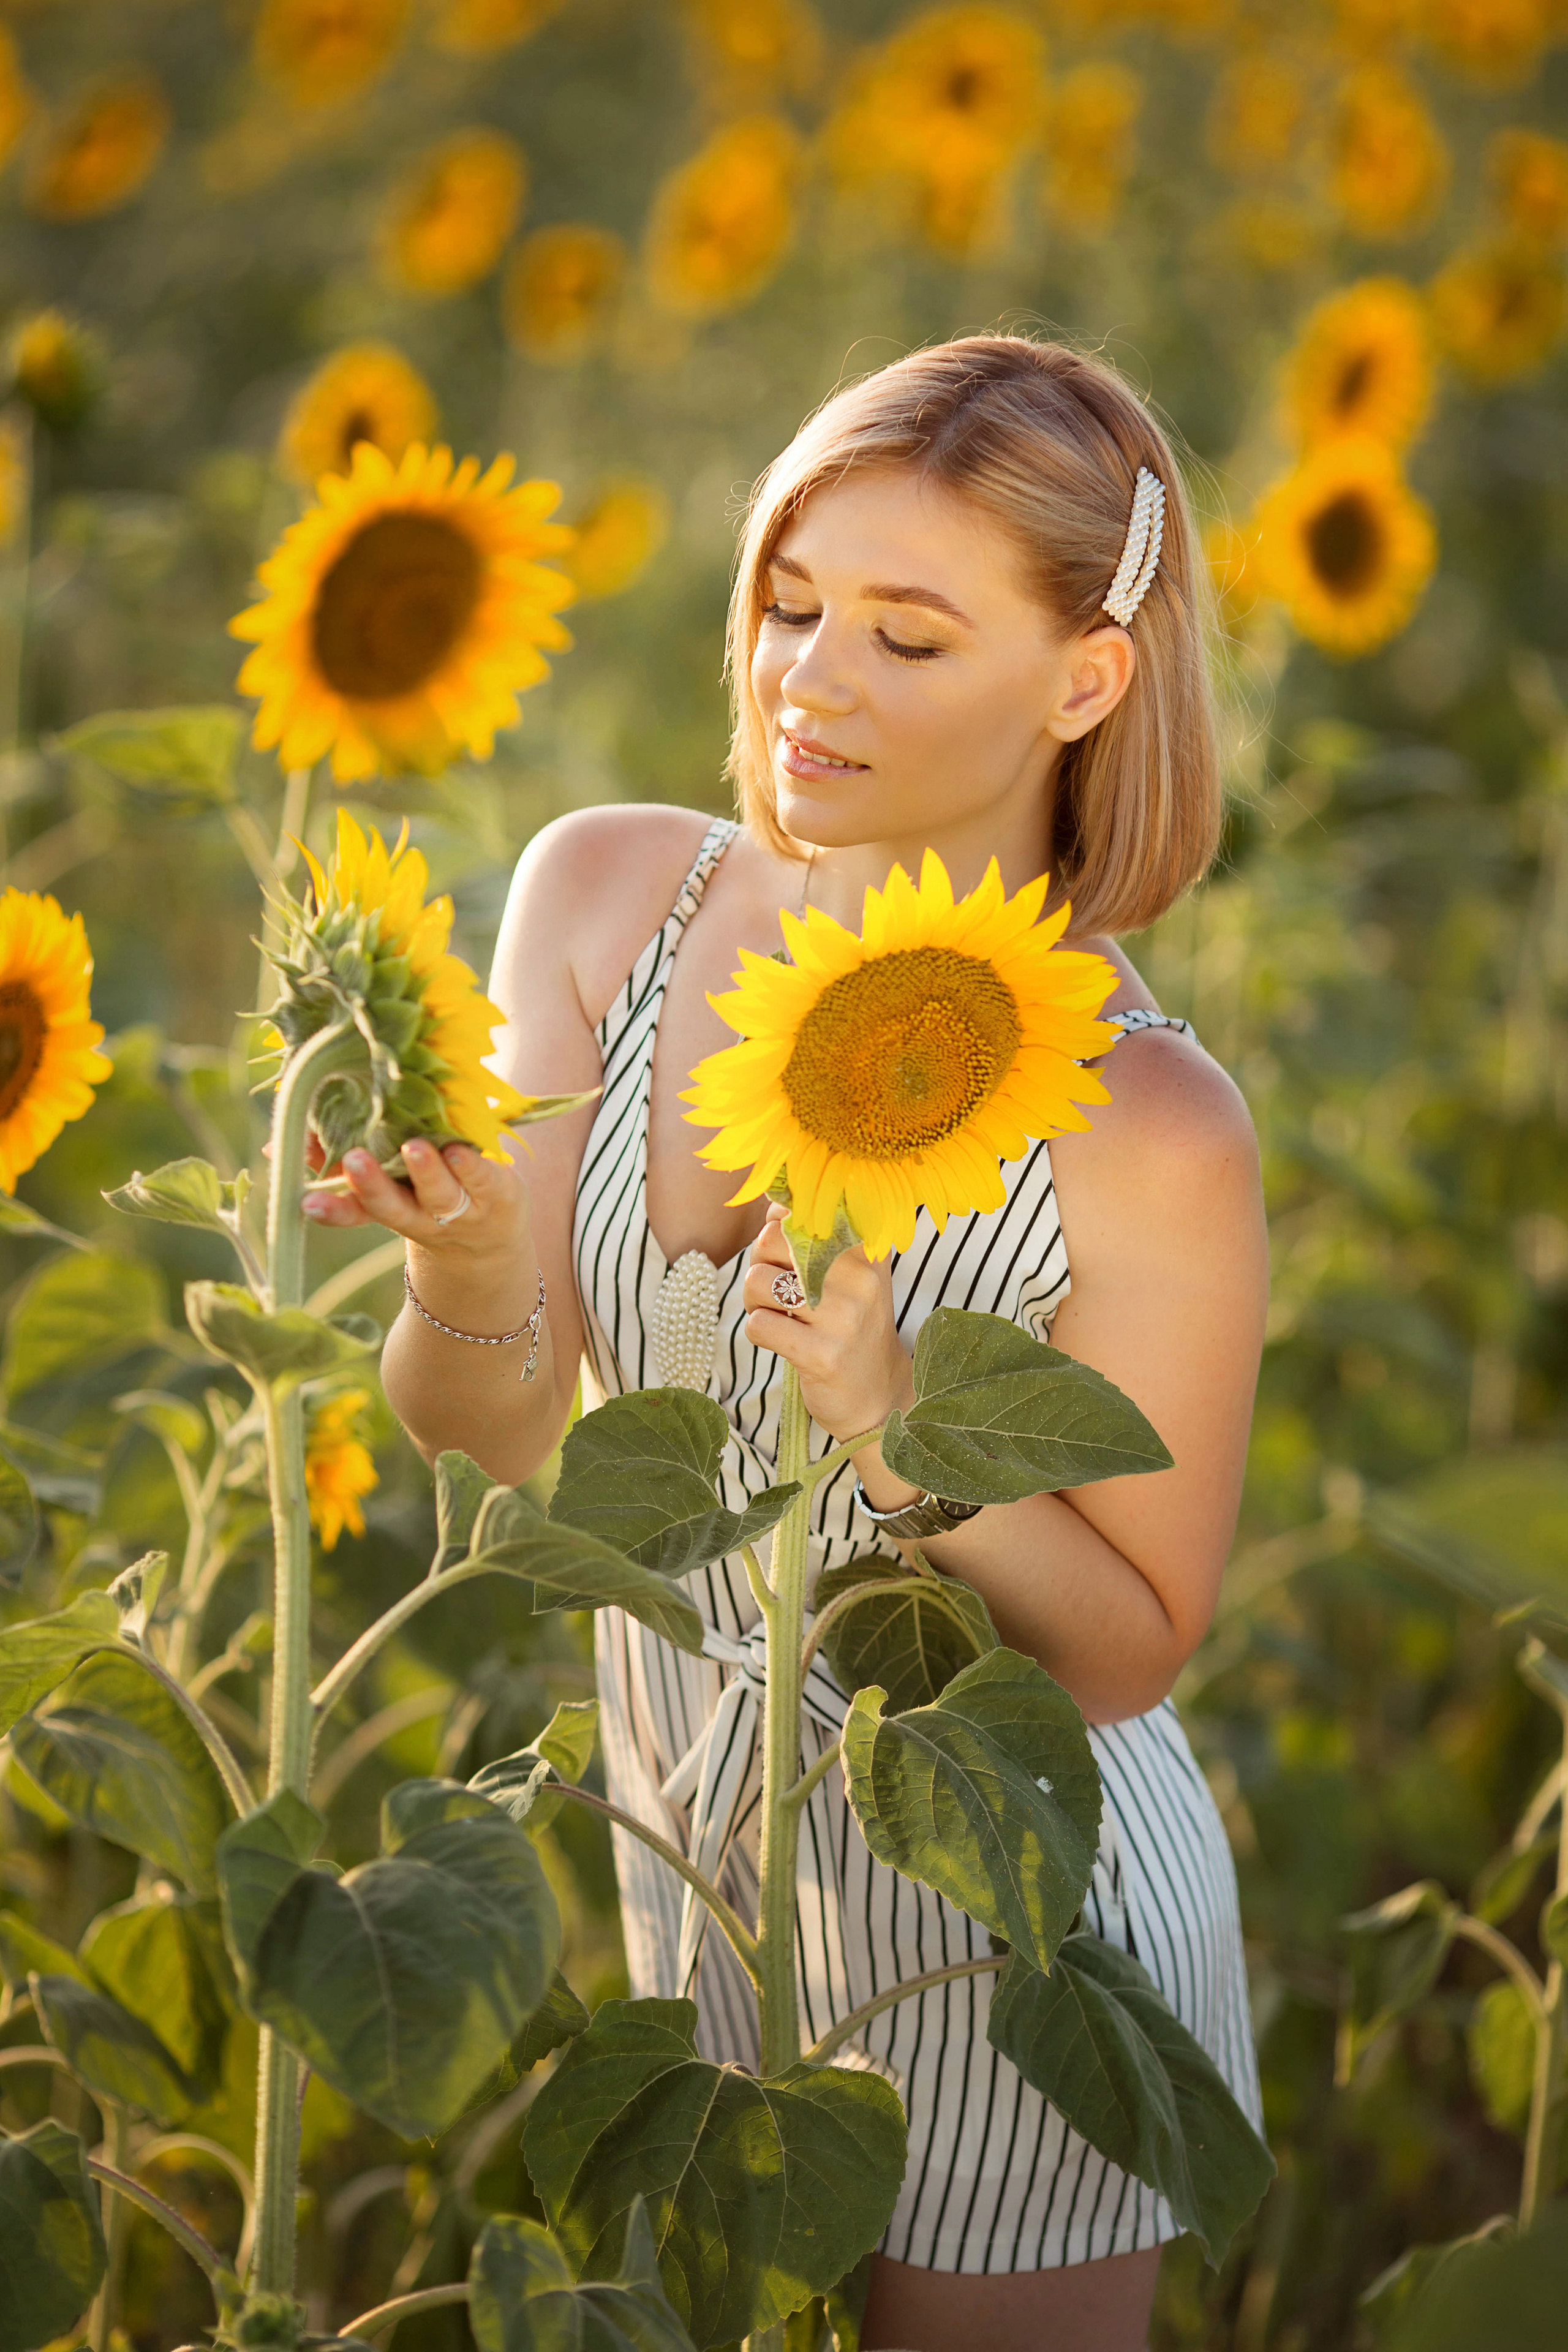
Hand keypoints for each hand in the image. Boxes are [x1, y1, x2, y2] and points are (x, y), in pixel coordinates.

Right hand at [303, 1135, 530, 1280]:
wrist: (489, 1239)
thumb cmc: (424, 1197)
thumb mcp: (385, 1187)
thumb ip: (338, 1162)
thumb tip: (278, 1143)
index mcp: (388, 1209)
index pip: (354, 1212)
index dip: (332, 1208)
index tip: (307, 1201)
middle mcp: (419, 1213)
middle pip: (392, 1204)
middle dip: (371, 1184)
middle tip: (353, 1159)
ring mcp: (458, 1206)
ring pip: (438, 1192)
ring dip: (424, 1172)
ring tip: (412, 1147)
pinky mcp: (495, 1192)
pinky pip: (481, 1178)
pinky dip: (470, 1165)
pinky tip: (459, 1149)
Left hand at [742, 1202, 915, 1446]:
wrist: (877, 1395)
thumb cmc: (850, 1324)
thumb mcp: (848, 1273)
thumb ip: (814, 1233)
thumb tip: (774, 1201)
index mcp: (865, 1250)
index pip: (800, 1211)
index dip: (776, 1229)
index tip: (787, 1256)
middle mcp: (859, 1279)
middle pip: (771, 1241)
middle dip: (759, 1264)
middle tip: (776, 1290)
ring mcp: (842, 1319)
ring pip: (758, 1282)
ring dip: (754, 1302)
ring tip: (779, 1316)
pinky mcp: (822, 1356)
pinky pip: (757, 1325)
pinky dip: (758, 1332)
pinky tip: (782, 1341)